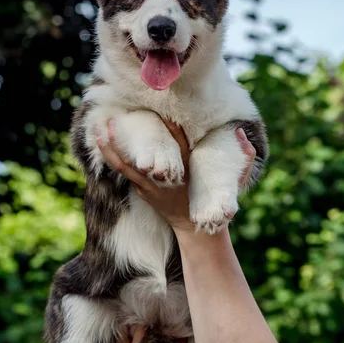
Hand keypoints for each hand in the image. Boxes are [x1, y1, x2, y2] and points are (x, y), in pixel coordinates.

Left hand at [96, 121, 255, 233]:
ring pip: (124, 167)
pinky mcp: (142, 191)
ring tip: (98, 129)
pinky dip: (113, 158)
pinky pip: (125, 173)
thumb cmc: (212, 200)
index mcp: (185, 174)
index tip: (163, 114)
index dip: (172, 130)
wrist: (194, 228)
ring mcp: (149, 188)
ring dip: (110, 149)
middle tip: (110, 120)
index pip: (178, 148)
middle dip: (122, 141)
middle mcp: (163, 181)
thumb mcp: (232, 182)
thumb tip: (241, 132)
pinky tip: (104, 143)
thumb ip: (244, 158)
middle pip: (138, 159)